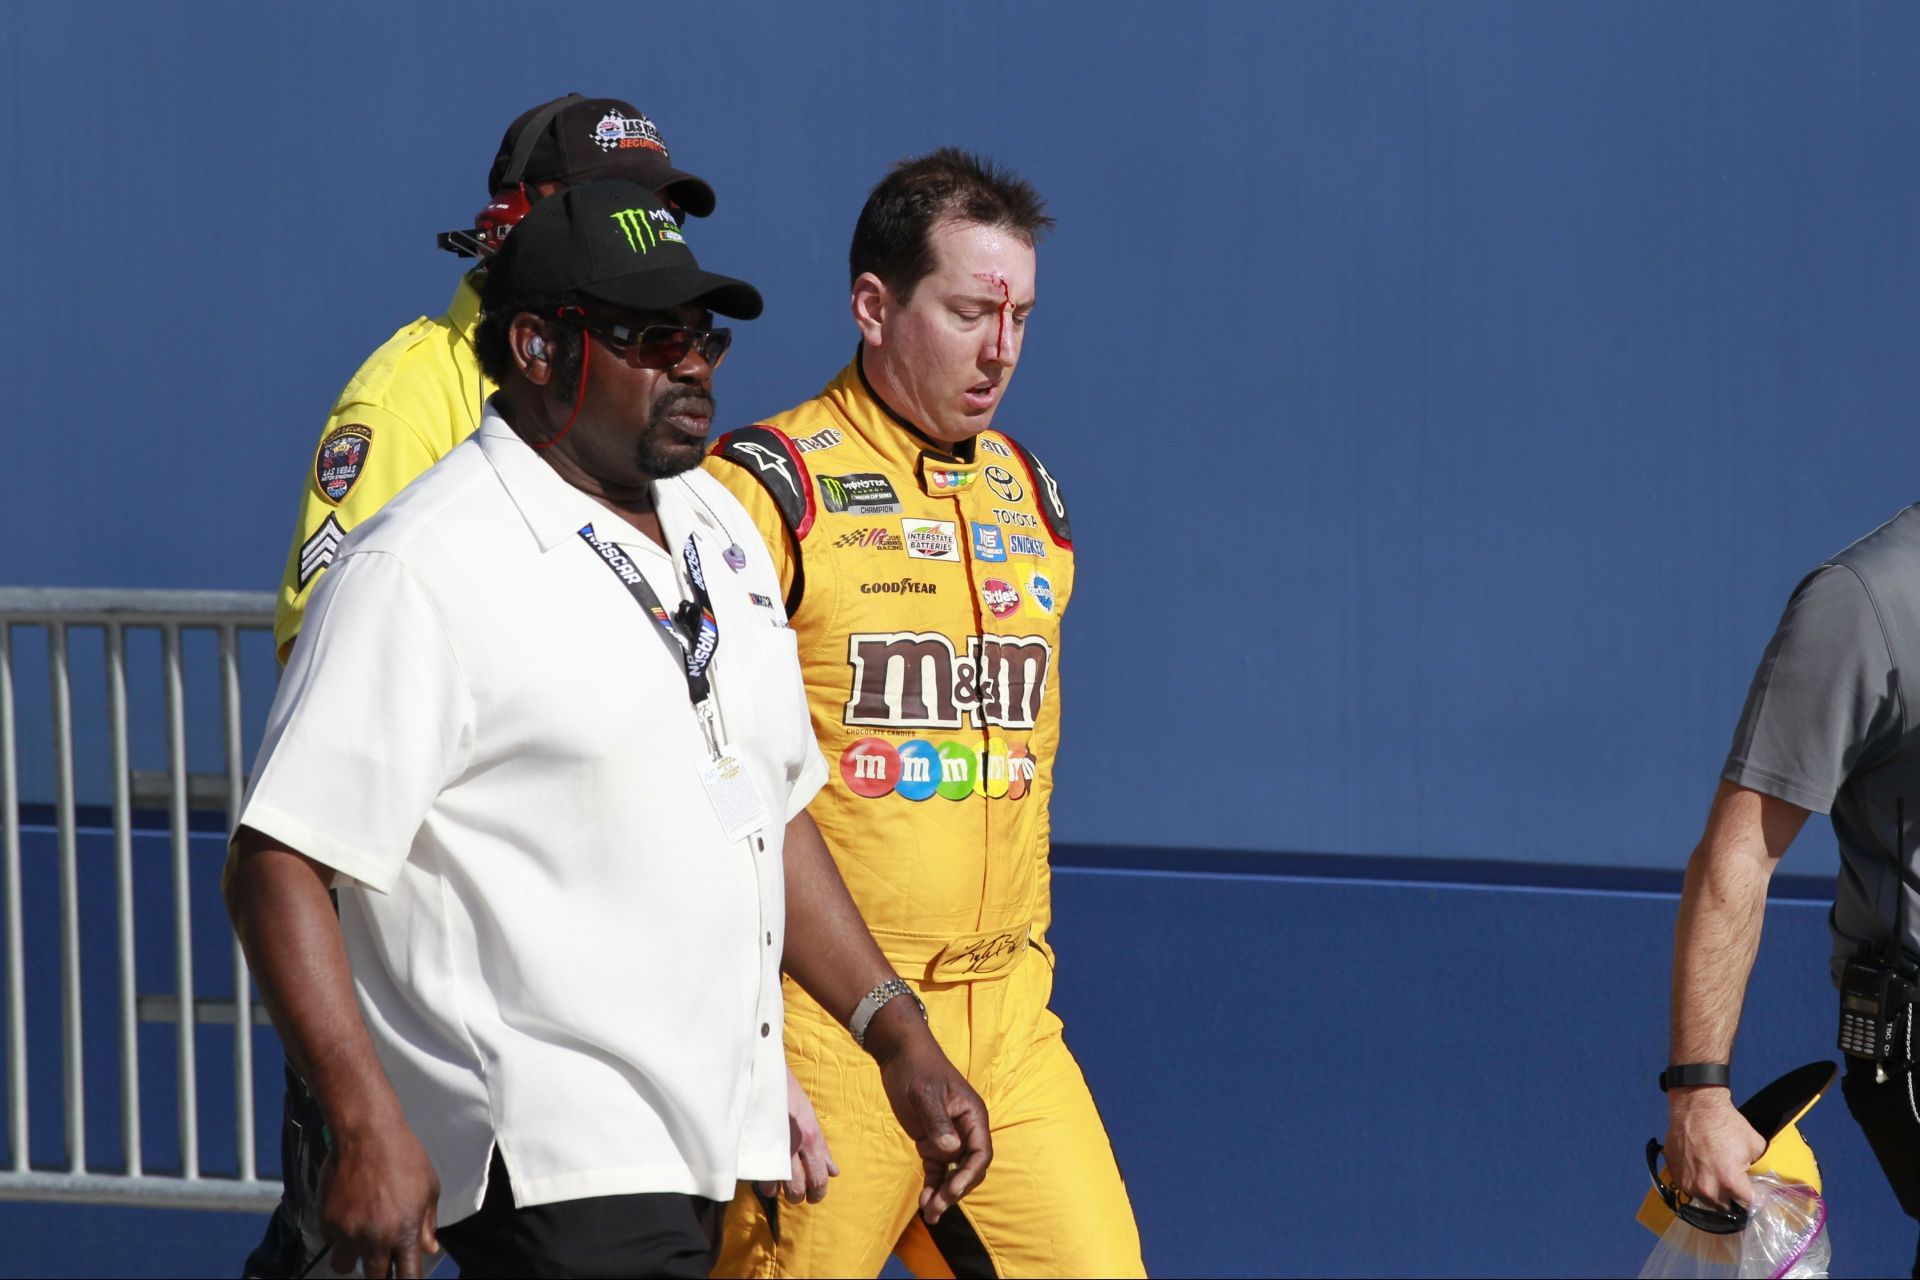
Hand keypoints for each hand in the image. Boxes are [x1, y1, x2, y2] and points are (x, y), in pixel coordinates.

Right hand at [319, 1119, 441, 1278]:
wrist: (366, 1134)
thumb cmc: (404, 1157)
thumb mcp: (428, 1188)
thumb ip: (428, 1223)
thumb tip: (429, 1249)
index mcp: (405, 1232)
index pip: (408, 1276)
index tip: (404, 1279)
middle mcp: (375, 1238)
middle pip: (374, 1278)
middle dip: (377, 1273)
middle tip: (379, 1260)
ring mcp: (347, 1232)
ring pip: (343, 1265)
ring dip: (351, 1257)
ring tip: (359, 1235)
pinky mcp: (326, 1221)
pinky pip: (329, 1240)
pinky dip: (337, 1232)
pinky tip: (346, 1208)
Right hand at [757, 1066, 838, 1203]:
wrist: (764, 1070)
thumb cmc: (788, 1093)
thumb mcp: (810, 1117)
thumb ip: (822, 1148)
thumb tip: (834, 1172)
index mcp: (811, 1138)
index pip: (819, 1179)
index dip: (818, 1193)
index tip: (813, 1197)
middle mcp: (793, 1145)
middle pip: (797, 1190)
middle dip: (797, 1197)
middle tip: (794, 1194)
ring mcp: (771, 1146)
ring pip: (774, 1188)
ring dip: (775, 1190)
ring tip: (776, 1184)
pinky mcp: (752, 1146)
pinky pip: (757, 1175)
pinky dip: (759, 1178)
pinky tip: (762, 1173)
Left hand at [867, 1005, 991, 1223]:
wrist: (899, 1054)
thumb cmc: (917, 1068)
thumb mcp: (925, 1093)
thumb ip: (938, 1121)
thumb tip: (951, 1151)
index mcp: (973, 1116)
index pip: (981, 1153)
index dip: (969, 1175)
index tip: (951, 1190)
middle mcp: (965, 1129)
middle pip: (969, 1169)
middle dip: (956, 1191)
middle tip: (937, 1209)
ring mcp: (949, 1136)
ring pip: (953, 1173)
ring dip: (943, 1194)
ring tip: (930, 1215)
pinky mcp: (932, 1140)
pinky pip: (937, 1169)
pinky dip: (932, 1186)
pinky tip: (924, 1202)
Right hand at [1663, 1088, 1765, 1212]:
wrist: (1695, 1106)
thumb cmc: (1727, 1124)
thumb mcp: (1755, 1145)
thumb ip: (1759, 1168)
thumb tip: (1762, 1180)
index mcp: (1730, 1182)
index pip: (1749, 1205)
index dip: (1756, 1200)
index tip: (1756, 1194)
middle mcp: (1707, 1188)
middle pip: (1726, 1209)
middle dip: (1733, 1201)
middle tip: (1737, 1188)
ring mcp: (1688, 1182)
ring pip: (1706, 1200)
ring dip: (1714, 1194)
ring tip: (1717, 1178)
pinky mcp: (1674, 1174)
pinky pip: (1689, 1187)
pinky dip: (1697, 1183)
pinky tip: (1702, 1169)